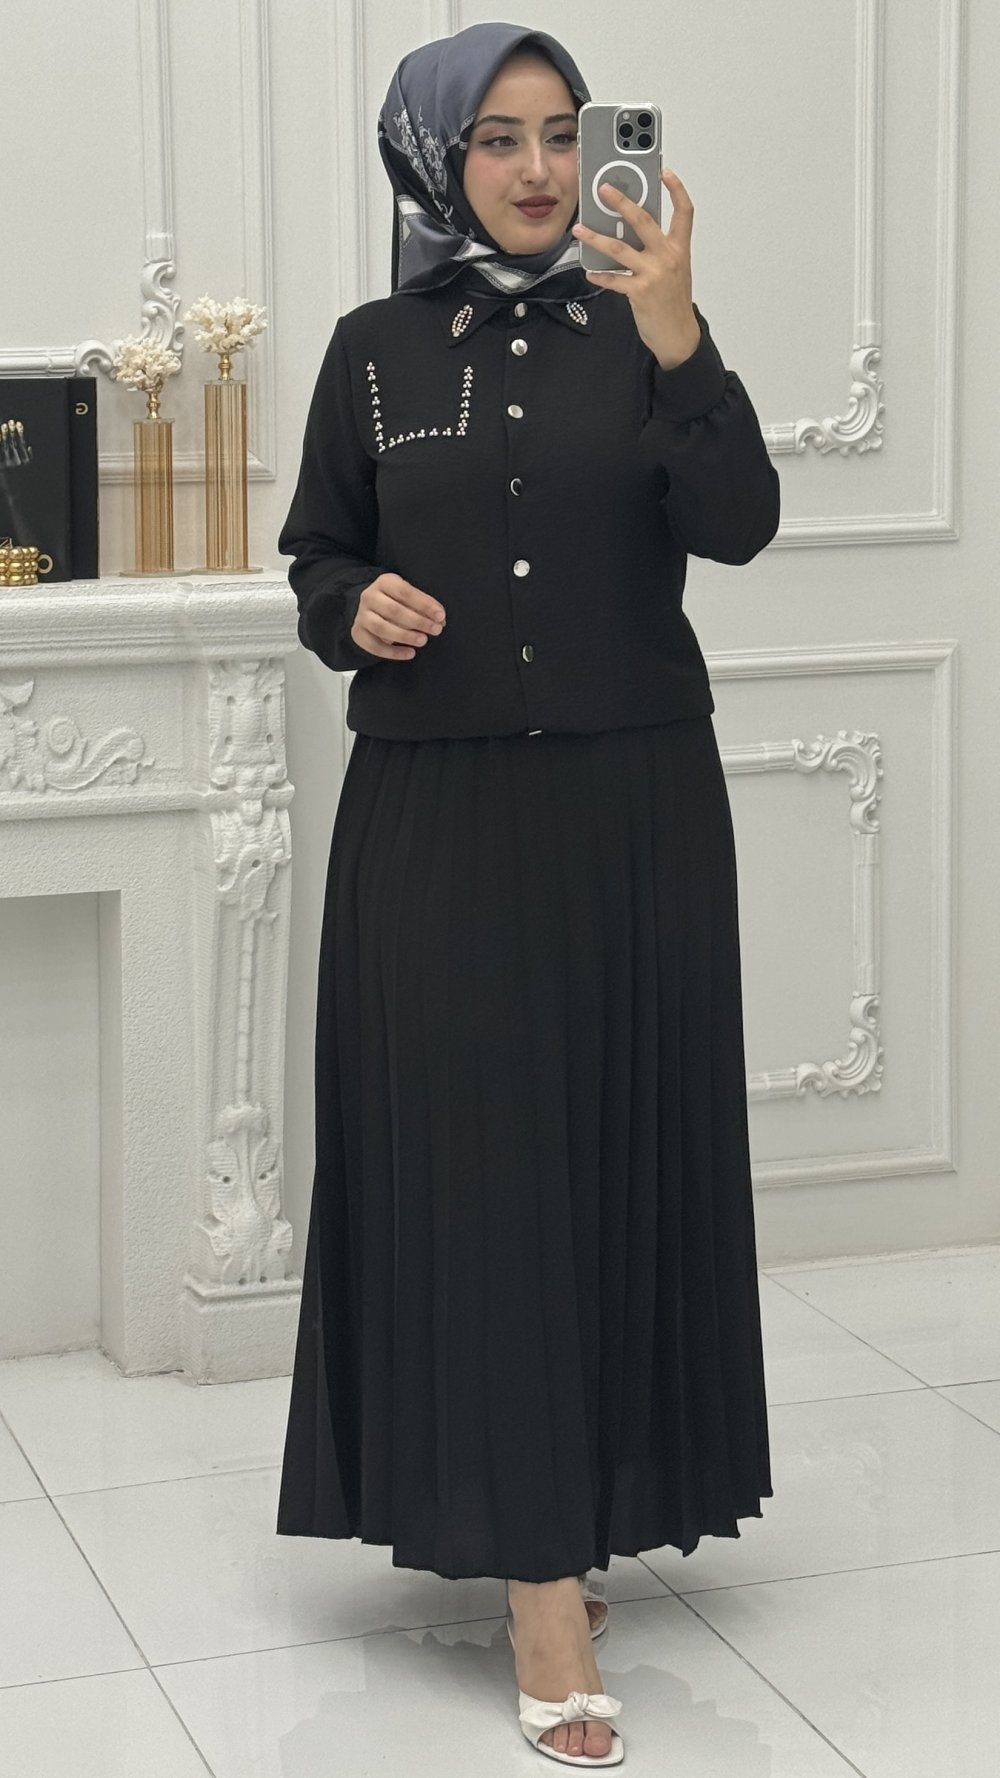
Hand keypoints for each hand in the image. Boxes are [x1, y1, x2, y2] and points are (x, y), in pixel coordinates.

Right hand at [351, 573, 445, 660]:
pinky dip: (393, 652)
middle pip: (393, 610)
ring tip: (423, 641)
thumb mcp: (409, 597)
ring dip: (405, 636)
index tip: (440, 616)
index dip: (424, 605)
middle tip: (436, 630)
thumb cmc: (396, 602)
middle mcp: (370, 596)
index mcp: (384, 582)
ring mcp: (362, 616)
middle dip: (418, 621)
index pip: (405, 592)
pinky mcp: (358, 633)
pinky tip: (410, 653)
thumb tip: (440, 619)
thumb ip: (425, 605)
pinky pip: (374, 646)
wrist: (369, 610)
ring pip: (382, 628)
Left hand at [572, 167, 701, 371]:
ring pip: (619, 248)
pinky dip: (600, 275)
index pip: (684, 212)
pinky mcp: (640, 292)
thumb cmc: (674, 302)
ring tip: (579, 229)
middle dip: (622, 201)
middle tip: (603, 189)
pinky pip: (613, 279)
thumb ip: (657, 249)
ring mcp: (653, 274)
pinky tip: (590, 272)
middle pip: (643, 220)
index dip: (676, 189)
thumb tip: (631, 232)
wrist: (679, 336)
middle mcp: (668, 257)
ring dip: (596, 237)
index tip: (665, 171)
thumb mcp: (674, 270)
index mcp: (679, 248)